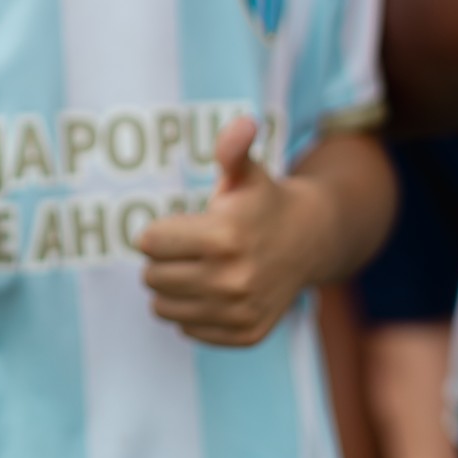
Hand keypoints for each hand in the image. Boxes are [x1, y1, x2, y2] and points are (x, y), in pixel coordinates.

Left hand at [138, 116, 324, 347]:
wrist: (309, 241)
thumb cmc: (262, 201)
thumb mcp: (246, 171)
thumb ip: (233, 148)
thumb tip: (244, 122)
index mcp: (223, 236)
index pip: (149, 243)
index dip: (158, 231)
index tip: (177, 225)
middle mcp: (232, 280)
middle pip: (152, 278)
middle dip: (162, 260)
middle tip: (187, 248)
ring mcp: (239, 312)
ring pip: (163, 308)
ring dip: (171, 288)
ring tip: (196, 268)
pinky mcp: (245, 335)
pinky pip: (187, 329)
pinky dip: (192, 312)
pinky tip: (213, 291)